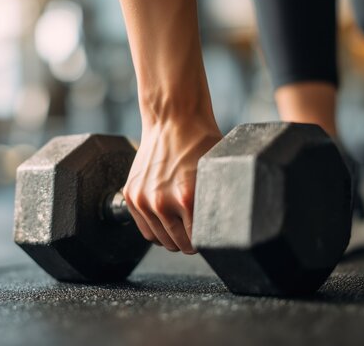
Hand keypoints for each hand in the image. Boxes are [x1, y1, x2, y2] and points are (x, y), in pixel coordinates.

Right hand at [124, 120, 221, 253]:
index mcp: (185, 198)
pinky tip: (168, 219)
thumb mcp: (217, 172)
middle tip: (198, 230)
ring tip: (183, 223)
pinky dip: (156, 228)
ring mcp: (142, 199)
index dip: (206, 241)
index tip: (211, 236)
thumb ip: (220, 200)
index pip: (197, 242)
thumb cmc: (200, 141)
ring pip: (160, 240)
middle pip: (178, 245)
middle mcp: (160, 202)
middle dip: (190, 241)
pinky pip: (144, 229)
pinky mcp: (131, 195)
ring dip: (172, 237)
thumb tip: (232, 224)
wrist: (173, 119)